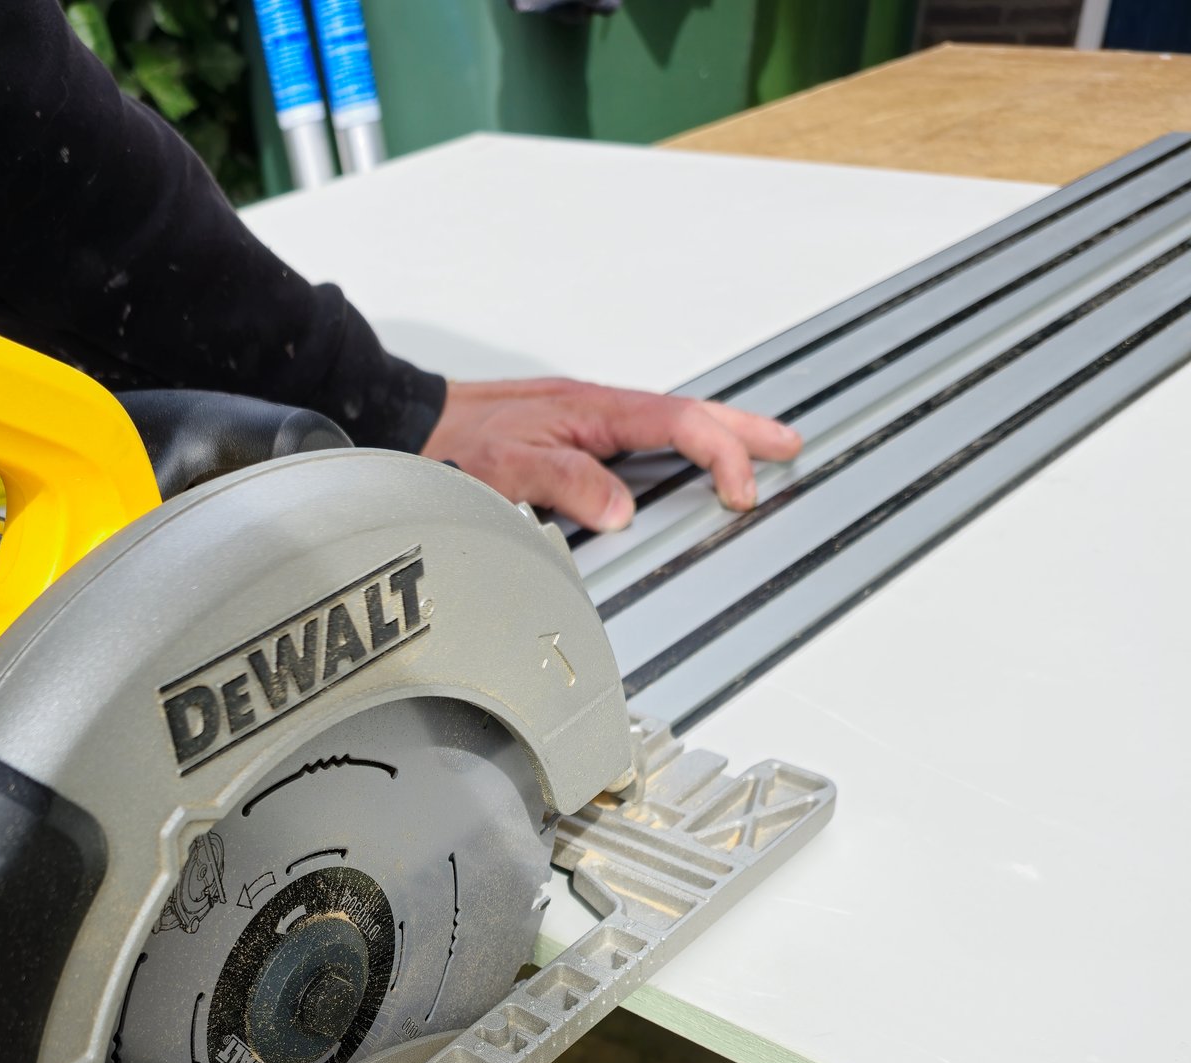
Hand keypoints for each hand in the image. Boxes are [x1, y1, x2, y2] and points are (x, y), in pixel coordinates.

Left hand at [420, 378, 800, 530]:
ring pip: (671, 424)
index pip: (680, 425)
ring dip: (718, 436)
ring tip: (758, 453)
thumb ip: (568, 483)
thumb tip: (622, 508)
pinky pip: (646, 439)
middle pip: (690, 414)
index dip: (721, 454)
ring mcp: (592, 423)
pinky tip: (691, 463)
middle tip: (789, 446)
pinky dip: (682, 446)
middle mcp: (599, 411)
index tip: (740, 490)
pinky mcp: (580, 437)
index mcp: (595, 410)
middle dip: (745, 429)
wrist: (416, 424)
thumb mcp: (508, 465)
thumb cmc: (454, 443)